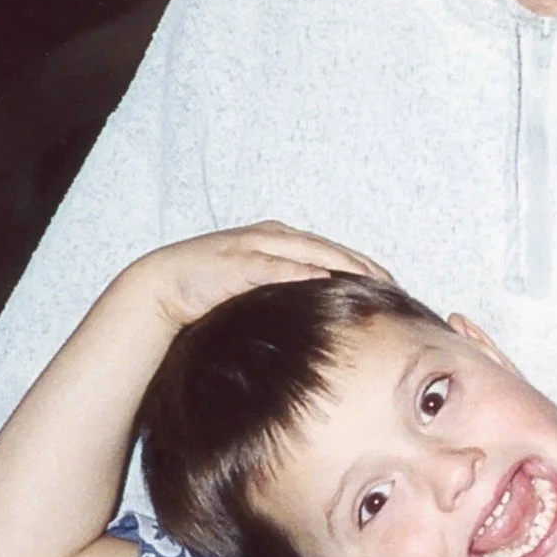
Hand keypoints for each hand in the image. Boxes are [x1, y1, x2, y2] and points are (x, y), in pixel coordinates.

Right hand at [125, 222, 389, 333]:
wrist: (160, 287)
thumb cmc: (212, 294)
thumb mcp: (260, 292)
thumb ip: (289, 295)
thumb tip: (325, 319)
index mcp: (282, 241)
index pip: (334, 253)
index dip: (366, 267)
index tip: (395, 287)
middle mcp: (274, 237)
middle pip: (331, 249)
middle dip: (366, 266)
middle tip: (396, 286)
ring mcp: (255, 246)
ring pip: (311, 251)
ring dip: (343, 264)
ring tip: (373, 280)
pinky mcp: (237, 260)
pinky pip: (275, 264)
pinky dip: (300, 270)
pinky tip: (324, 279)